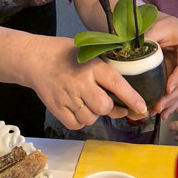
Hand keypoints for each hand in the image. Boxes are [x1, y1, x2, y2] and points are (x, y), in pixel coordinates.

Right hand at [27, 36, 147, 130]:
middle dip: (109, 107)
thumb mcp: (88, 53)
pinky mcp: (56, 108)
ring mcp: (67, 97)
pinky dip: (80, 120)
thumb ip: (106, 69)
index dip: (132, 98)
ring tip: (87, 101)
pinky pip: (76, 124)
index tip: (143, 107)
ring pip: (91, 118)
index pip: (117, 84)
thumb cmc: (66, 54)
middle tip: (106, 101)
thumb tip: (128, 88)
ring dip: (94, 114)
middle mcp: (80, 83)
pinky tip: (78, 107)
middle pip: (104, 107)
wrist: (35, 58)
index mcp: (91, 66)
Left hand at [145, 14, 177, 118]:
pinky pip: (174, 91)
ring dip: (170, 103)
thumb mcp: (154, 27)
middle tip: (159, 107)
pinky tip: (162, 114)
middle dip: (172, 96)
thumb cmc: (157, 22)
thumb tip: (133, 54)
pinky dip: (169, 102)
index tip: (168, 89)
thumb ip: (148, 39)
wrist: (155, 21)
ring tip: (158, 113)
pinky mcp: (172, 75)